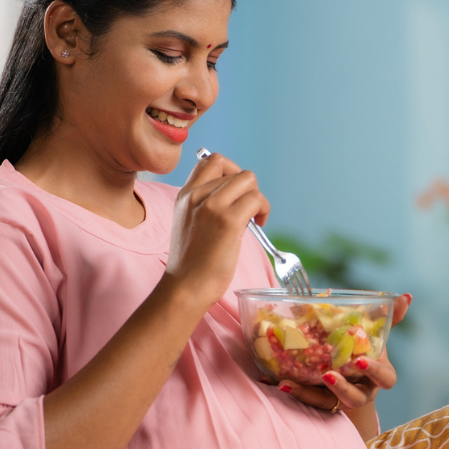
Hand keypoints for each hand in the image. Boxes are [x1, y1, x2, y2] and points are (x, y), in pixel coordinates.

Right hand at [163, 152, 269, 307]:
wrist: (185, 288)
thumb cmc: (191, 263)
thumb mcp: (190, 223)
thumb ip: (206, 204)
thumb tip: (237, 195)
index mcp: (185, 195)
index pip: (210, 160)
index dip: (230, 171)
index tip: (235, 193)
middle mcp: (196, 195)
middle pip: (235, 170)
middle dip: (247, 188)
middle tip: (248, 211)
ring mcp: (212, 206)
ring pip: (248, 180)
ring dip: (258, 198)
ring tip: (254, 219)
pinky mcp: (228, 221)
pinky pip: (256, 199)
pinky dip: (264, 209)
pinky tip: (259, 225)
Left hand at [279, 293, 411, 412]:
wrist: (349, 376)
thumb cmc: (363, 351)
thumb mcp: (374, 334)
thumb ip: (388, 317)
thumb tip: (407, 296)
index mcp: (378, 374)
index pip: (385, 378)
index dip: (375, 372)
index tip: (360, 361)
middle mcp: (361, 391)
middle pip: (357, 397)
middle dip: (343, 387)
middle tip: (328, 374)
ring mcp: (339, 400)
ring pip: (329, 404)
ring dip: (309, 394)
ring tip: (290, 382)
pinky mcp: (321, 403)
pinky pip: (308, 402)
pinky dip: (295, 392)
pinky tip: (281, 382)